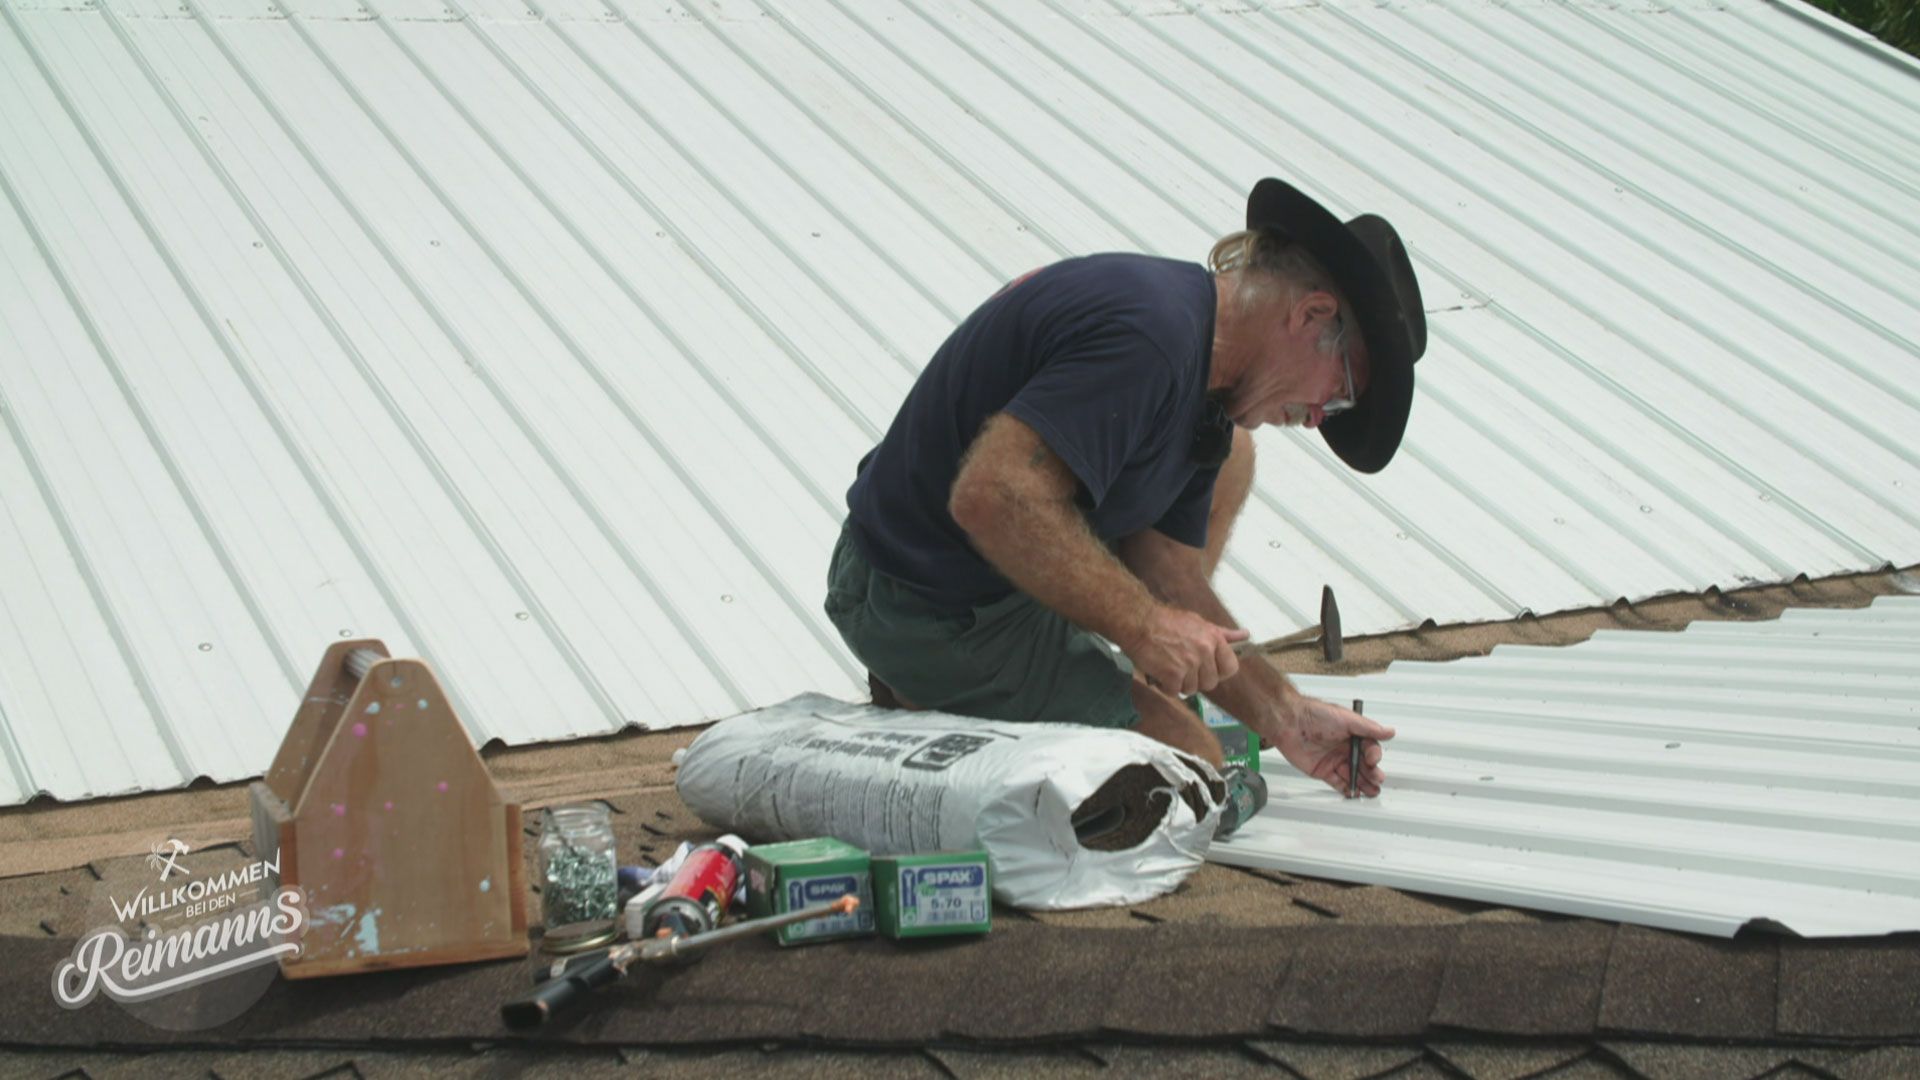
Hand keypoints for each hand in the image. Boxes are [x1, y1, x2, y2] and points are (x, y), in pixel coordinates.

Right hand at [1125, 605, 1249, 697]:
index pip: (1230, 668)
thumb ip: (1222, 634)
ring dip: (1179, 683)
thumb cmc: (1165, 622)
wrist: (1138, 622)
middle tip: (1181, 666)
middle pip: (1210, 682)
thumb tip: (1244, 635)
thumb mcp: (1198, 623)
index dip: (1219, 672)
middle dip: (1195, 678)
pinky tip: (1159, 672)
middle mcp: (1204, 651)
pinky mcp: (1173, 674)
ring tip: (1168, 666)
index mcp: (1214, 639)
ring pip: (1191, 689)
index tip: (1208, 669)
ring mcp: (1189, 664)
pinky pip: (1174, 692)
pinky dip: (1165, 686)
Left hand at [1274, 697, 1395, 797]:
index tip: (1373, 761)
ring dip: (1363, 784)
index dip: (1374, 756)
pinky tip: (1354, 793)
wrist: (1289, 723)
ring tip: (1372, 791)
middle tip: (1377, 780)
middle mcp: (1344, 748)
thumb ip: (1368, 728)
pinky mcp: (1322, 771)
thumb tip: (1389, 732)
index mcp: (1352, 735)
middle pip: (1363, 765)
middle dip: (1372, 774)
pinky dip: (1346, 789)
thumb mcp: (1346, 718)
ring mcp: (1333, 760)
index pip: (1369, 749)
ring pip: (1353, 776)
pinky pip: (1337, 782)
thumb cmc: (1314, 714)